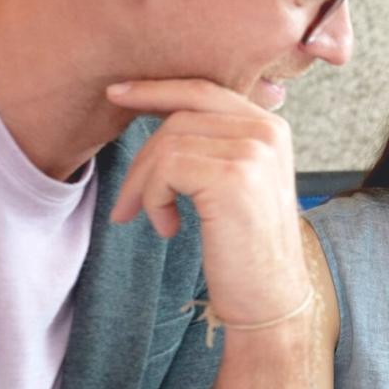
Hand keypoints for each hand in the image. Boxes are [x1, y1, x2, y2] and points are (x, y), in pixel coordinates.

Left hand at [107, 79, 308, 326]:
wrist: (270, 297)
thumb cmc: (246, 247)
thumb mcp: (238, 182)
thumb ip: (215, 142)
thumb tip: (157, 110)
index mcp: (271, 127)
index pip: (202, 90)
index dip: (156, 90)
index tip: (117, 94)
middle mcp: (267, 132)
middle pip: (178, 118)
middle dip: (143, 160)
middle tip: (128, 204)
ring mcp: (253, 152)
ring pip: (167, 144)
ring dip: (145, 186)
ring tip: (155, 219)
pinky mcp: (233, 178)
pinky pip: (165, 170)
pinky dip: (152, 201)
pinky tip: (169, 228)